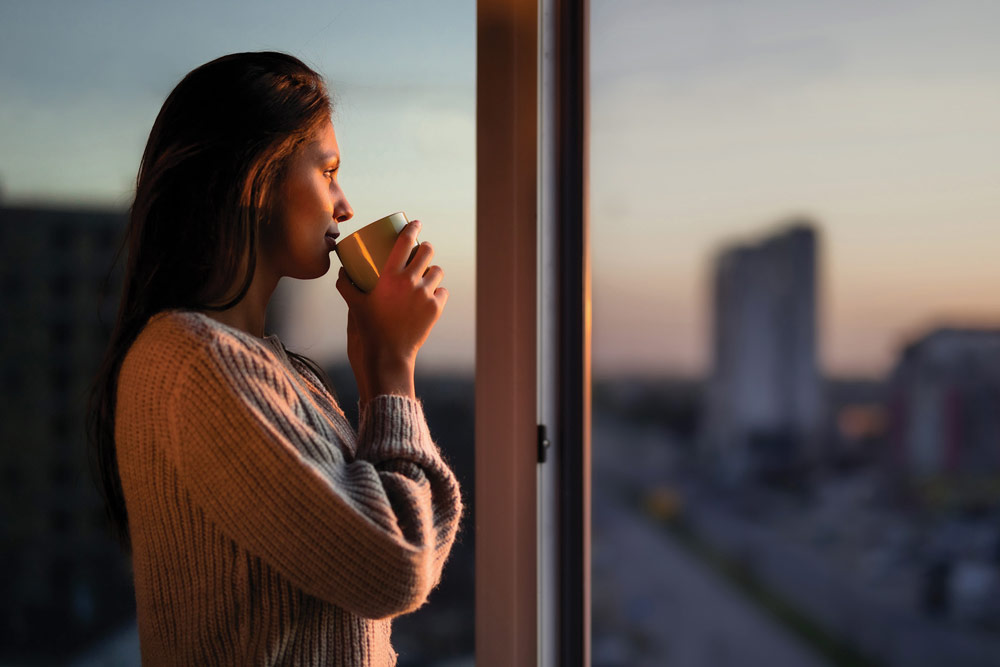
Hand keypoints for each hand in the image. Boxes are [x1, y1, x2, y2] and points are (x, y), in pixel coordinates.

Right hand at [336, 220, 447, 404]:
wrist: (387, 356)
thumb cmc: (368, 330)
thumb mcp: (354, 305)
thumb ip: (346, 286)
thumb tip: (341, 271)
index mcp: (390, 276)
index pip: (405, 241)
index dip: (413, 228)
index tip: (415, 223)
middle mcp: (410, 282)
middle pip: (427, 252)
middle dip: (426, 248)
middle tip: (421, 251)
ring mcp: (425, 295)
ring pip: (437, 271)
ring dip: (433, 270)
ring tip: (427, 274)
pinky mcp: (435, 309)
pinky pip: (442, 292)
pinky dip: (438, 291)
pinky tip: (432, 293)